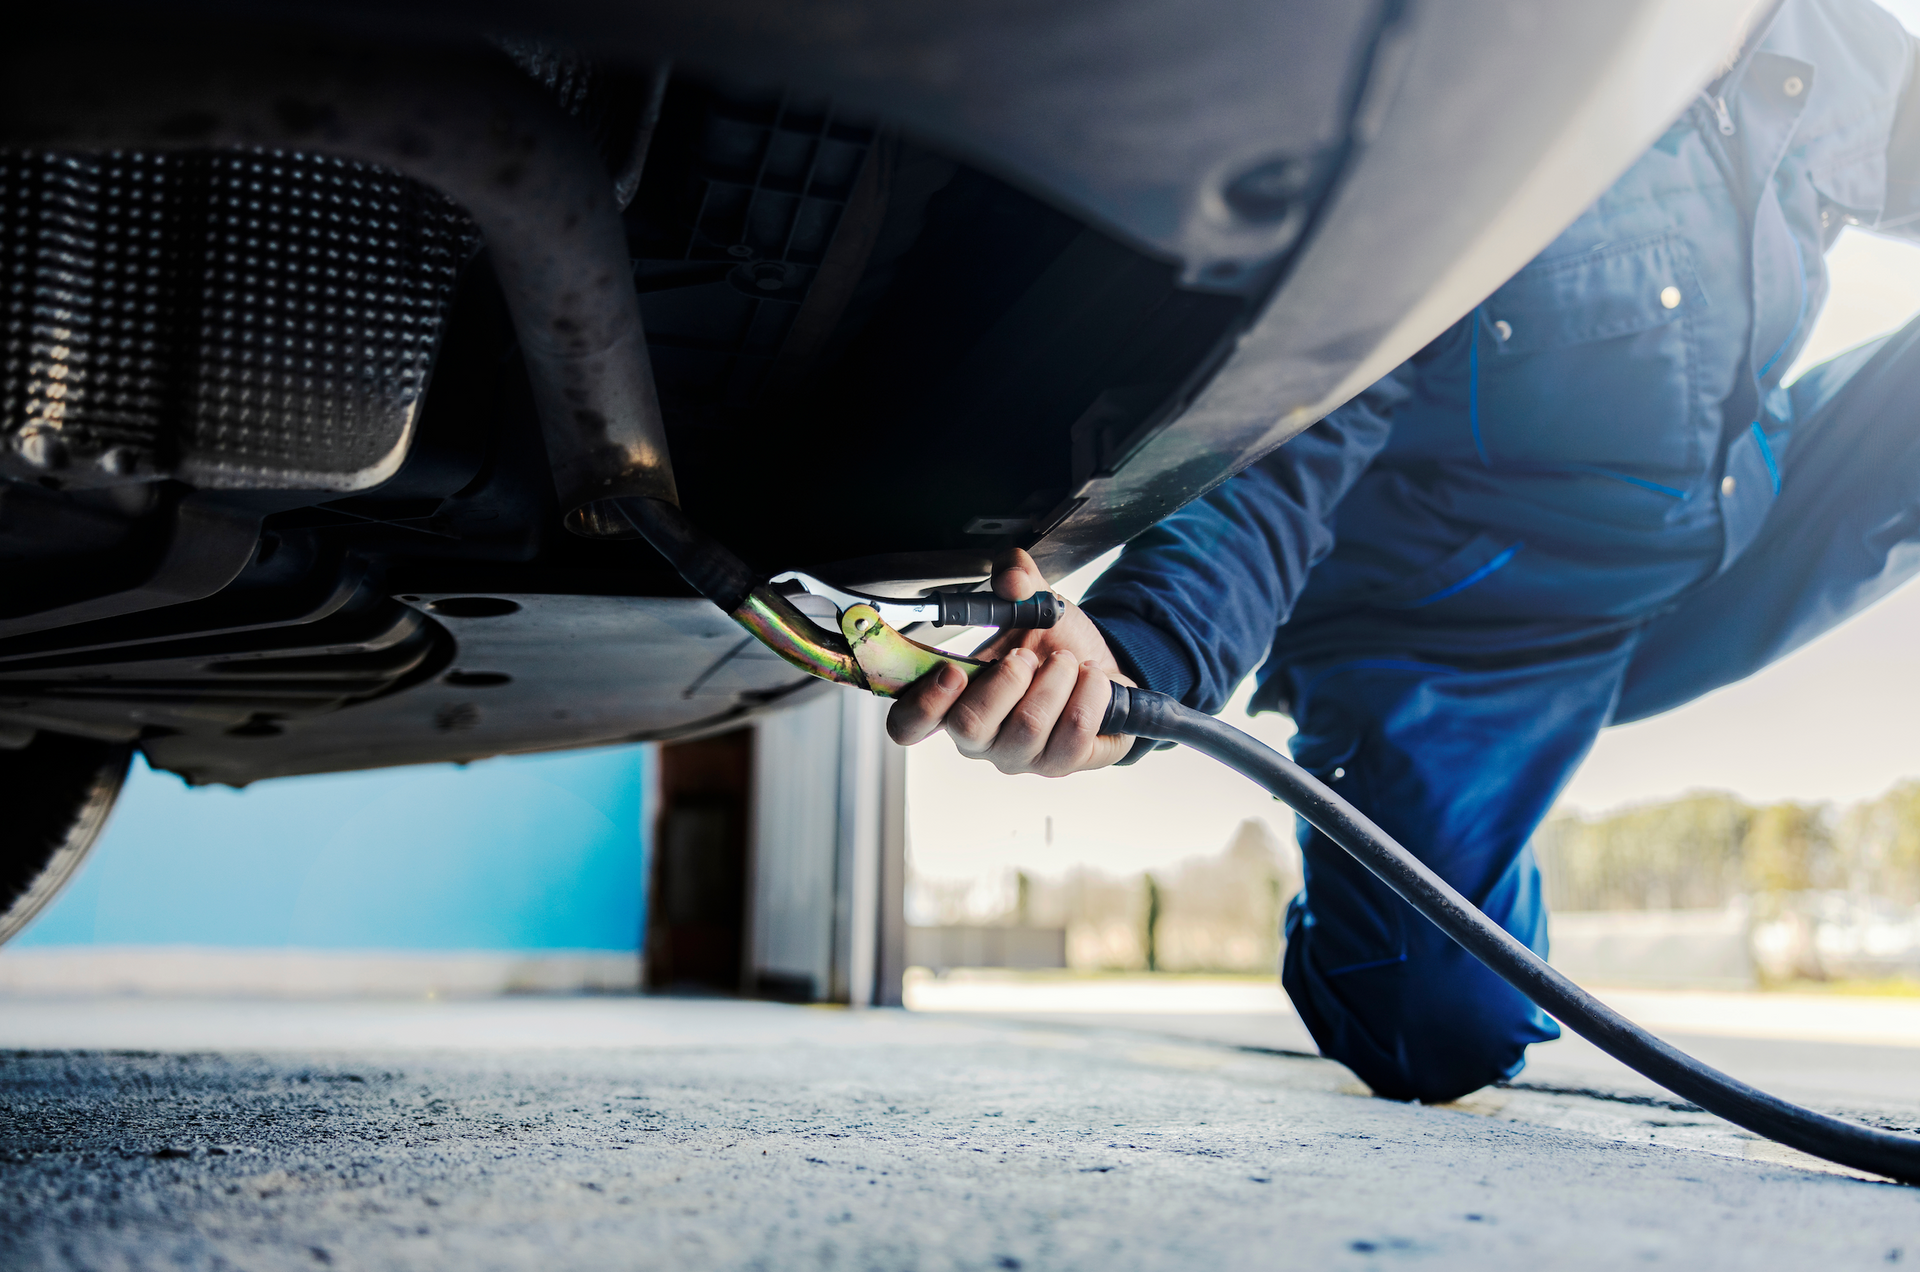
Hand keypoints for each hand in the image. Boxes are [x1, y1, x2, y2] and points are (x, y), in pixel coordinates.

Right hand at [885, 548, 1134, 775]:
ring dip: (1054, 679)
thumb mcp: (1032, 602)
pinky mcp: (1061, 763)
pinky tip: (1091, 679)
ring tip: (1067, 662)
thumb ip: (1016, 577)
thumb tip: (1012, 579)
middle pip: (969, 726)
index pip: (908, 726)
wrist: (1102, 667)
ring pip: (1027, 726)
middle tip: (1028, 655)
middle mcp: (979, 739)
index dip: (922, 704)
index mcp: (953, 702)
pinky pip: (1073, 734)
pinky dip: (1088, 694)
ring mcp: (1018, 756)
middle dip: (1006, 678)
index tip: (952, 670)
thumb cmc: (1052, 644)